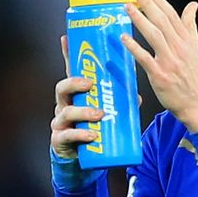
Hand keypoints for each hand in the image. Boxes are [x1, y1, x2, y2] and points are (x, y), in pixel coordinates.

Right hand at [50, 35, 144, 158]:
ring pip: (66, 112)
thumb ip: (119, 102)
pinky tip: (91, 136)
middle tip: (89, 83)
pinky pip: (67, 136)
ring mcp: (60, 122)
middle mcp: (64, 104)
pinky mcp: (60, 139)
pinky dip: (80, 135)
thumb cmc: (94, 127)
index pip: (70, 71)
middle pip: (62, 87)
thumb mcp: (105, 110)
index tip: (66, 38)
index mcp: (75, 94)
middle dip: (74, 83)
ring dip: (83, 112)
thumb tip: (137, 96)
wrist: (83, 158)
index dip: (66, 54)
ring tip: (99, 113)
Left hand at [122, 0, 197, 132]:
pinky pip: (145, 58)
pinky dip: (134, 47)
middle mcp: (179, 48)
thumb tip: (192, 6)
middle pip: (162, 21)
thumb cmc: (196, 78)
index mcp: (188, 41)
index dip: (160, 1)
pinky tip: (125, 37)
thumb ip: (191, 26)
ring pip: (154, 35)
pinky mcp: (160, 75)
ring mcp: (169, 61)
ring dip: (140, 19)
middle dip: (148, 4)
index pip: (173, 16)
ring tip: (128, 8)